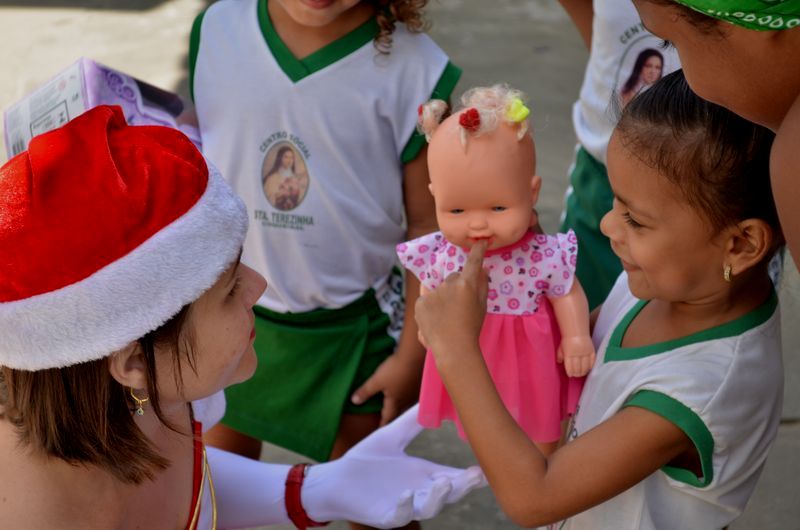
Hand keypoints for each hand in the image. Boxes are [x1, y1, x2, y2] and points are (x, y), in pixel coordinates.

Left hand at [303, 405, 486, 527]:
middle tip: (478, 475)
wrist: (335, 480)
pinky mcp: (385, 516)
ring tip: (446, 482)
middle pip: (449, 493)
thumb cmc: (364, 461)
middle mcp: (419, 492)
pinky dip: (405, 505)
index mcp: (423, 475)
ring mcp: (404, 506)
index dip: (471, 475)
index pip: (454, 476)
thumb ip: (411, 421)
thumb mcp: (391, 436)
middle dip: (464, 486)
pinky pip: (399, 515)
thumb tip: (432, 396)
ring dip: (439, 497)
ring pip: (429, 507)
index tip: (487, 468)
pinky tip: (407, 493)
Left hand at [351, 346, 422, 425]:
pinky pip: (410, 395)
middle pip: (398, 413)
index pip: (388, 419)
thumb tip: (354, 402)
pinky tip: (402, 391)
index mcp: (395, 403)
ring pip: (405, 404)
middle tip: (383, 418)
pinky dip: (404, 396)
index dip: (382, 424)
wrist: (415, 355)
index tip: (378, 430)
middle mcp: (406, 402)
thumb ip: (365, 392)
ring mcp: (414, 393)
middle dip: (390, 416)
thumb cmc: (394, 369)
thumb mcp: (376, 380)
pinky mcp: (419, 384)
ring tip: (392, 405)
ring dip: (398, 406)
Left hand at [415, 241, 488, 359]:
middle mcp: (449, 284)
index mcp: (467, 285)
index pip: (473, 262)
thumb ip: (482, 285)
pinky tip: (436, 320)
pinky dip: (431, 306)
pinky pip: (427, 298)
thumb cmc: (471, 328)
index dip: (477, 251)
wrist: (453, 349)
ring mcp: (433, 293)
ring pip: (440, 289)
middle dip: (457, 286)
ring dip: (443, 297)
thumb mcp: (482, 306)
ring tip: (447, 317)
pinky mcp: (420, 302)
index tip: (480, 242)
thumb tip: (482, 269)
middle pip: (454, 278)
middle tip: (460, 306)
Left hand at [557, 335, 595, 376]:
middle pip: (578, 368)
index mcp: (568, 354)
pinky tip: (588, 368)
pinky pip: (592, 361)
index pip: (570, 367)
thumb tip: (560, 362)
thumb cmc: (567, 340)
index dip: (570, 372)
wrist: (576, 332)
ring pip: (585, 366)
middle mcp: (577, 354)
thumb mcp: (561, 348)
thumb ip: (560, 356)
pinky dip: (590, 366)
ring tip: (582, 373)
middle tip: (576, 375)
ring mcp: (585, 353)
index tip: (570, 375)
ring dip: (583, 372)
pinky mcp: (591, 351)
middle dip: (577, 373)